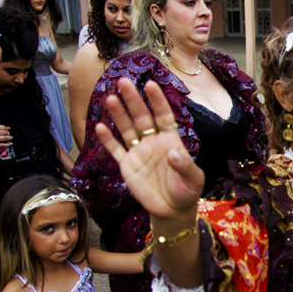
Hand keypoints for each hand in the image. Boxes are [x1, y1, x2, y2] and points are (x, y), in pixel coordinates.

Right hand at [0, 125, 11, 151]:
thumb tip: (9, 128)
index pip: (2, 127)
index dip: (6, 129)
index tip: (8, 130)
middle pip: (4, 132)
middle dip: (8, 133)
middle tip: (9, 135)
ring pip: (4, 138)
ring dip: (9, 138)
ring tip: (11, 138)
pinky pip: (3, 145)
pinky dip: (8, 144)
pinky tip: (10, 143)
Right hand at [95, 78, 203, 219]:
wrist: (172, 209)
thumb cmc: (187, 190)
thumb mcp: (192, 179)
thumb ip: (184, 165)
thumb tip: (173, 152)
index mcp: (170, 139)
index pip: (163, 115)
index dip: (157, 100)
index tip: (150, 84)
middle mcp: (153, 141)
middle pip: (142, 117)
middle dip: (133, 100)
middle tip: (123, 81)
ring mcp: (139, 152)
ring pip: (127, 129)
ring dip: (119, 114)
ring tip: (110, 98)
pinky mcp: (127, 165)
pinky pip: (116, 150)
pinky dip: (108, 139)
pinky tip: (99, 126)